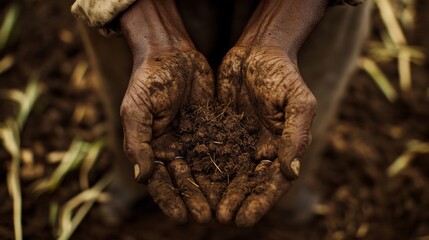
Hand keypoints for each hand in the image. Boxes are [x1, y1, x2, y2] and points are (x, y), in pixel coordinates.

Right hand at [119, 0, 213, 223]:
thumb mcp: (136, 110)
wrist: (172, 53)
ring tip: (224, 207)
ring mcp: (194, 140)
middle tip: (207, 217)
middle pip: (184, 181)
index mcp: (152, 149)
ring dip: (212, 189)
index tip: (181, 217)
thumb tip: (142, 176)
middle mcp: (174, 149)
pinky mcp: (212, 129)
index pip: (160, 182)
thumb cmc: (148, 80)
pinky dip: (227, 167)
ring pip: (204, 171)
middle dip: (194, 199)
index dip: (170, 200)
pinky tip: (238, 180)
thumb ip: (138, 142)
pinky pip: (221, 151)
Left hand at [215, 0, 326, 226]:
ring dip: (216, 191)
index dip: (259, 203)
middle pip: (246, 183)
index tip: (244, 219)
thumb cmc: (284, 75)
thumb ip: (295, 136)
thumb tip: (291, 172)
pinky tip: (188, 180)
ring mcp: (237, 141)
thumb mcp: (298, 103)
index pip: (271, 183)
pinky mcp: (218, 129)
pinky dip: (200, 167)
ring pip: (226, 172)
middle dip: (234, 201)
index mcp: (281, 148)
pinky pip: (209, 151)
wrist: (259, 51)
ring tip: (203, 208)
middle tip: (220, 218)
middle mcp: (258, 149)